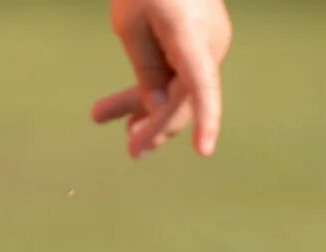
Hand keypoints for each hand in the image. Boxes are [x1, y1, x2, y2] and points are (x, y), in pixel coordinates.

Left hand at [90, 0, 231, 158]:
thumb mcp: (130, 25)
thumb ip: (146, 70)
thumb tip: (159, 108)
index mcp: (190, 36)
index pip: (202, 85)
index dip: (206, 120)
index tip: (205, 151)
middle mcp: (210, 44)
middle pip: (185, 98)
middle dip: (156, 126)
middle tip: (131, 151)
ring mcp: (211, 44)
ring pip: (182, 90)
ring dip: (149, 111)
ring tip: (114, 124)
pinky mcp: (204, 43)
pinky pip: (183, 75)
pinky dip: (159, 92)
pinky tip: (134, 112)